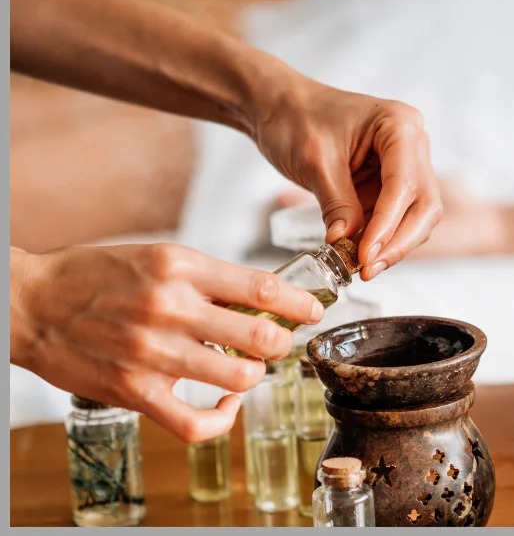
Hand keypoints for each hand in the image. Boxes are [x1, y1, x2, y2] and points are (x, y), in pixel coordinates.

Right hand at [10, 243, 323, 441]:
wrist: (31, 304)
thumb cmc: (96, 277)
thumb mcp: (159, 257)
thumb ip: (209, 279)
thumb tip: (263, 299)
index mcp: (180, 267)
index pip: (262, 286)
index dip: (299, 303)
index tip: (315, 310)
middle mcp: (170, 308)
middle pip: (261, 336)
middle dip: (282, 342)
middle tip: (279, 342)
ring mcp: (153, 353)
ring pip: (240, 379)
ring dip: (255, 376)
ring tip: (247, 368)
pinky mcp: (136, 392)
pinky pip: (197, 423)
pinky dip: (223, 419)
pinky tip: (225, 405)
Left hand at [253, 81, 442, 280]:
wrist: (279, 107)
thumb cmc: (296, 118)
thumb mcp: (314, 162)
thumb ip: (336, 204)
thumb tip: (346, 244)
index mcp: (399, 125)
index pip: (405, 184)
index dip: (388, 224)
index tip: (365, 255)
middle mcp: (413, 143)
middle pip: (424, 203)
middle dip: (398, 240)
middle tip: (367, 269)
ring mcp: (405, 163)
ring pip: (417, 215)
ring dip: (393, 244)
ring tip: (361, 267)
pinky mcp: (390, 181)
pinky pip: (397, 216)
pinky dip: (381, 237)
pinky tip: (359, 254)